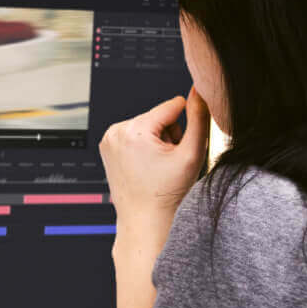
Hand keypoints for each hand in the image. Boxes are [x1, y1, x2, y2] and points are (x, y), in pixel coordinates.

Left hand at [99, 88, 209, 232]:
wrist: (144, 219)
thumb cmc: (168, 191)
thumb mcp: (191, 153)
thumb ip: (199, 117)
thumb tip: (200, 89)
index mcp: (134, 130)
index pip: (172, 106)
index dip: (184, 125)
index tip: (180, 148)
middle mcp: (115, 131)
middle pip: (158, 117)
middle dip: (168, 135)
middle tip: (167, 163)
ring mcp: (107, 139)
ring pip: (146, 126)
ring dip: (156, 141)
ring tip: (156, 166)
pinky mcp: (106, 147)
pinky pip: (133, 136)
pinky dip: (143, 147)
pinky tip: (144, 166)